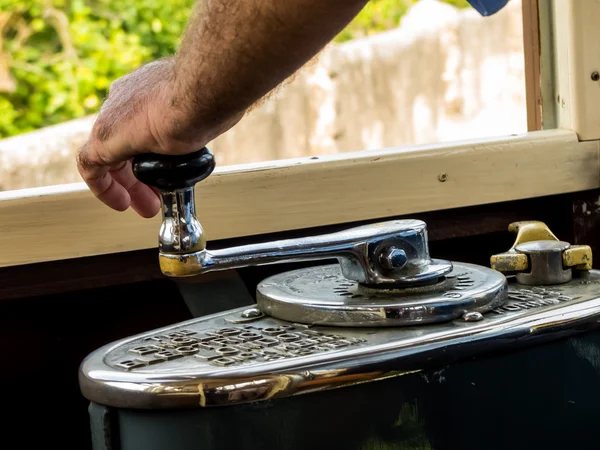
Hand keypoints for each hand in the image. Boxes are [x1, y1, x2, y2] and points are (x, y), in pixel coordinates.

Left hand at [76, 57, 242, 217]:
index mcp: (145, 90)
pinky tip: (120, 202)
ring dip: (128, 186)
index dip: (149, 154)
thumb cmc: (210, 95)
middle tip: (154, 196)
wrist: (201, 90)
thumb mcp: (201, 112)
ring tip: (146, 206)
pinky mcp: (104, 138)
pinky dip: (104, 188)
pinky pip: (92, 167)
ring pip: (110, 158)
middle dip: (139, 176)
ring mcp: (112, 117)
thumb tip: (211, 127)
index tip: (160, 171)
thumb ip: (197, 121)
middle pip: (124, 145)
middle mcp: (125, 99)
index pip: (138, 126)